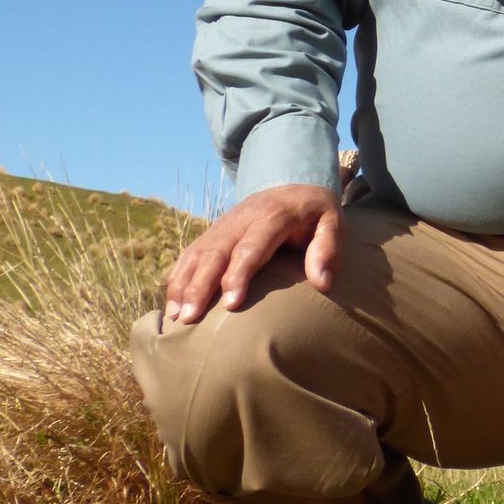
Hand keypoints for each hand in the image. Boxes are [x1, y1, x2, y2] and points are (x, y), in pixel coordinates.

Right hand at [163, 182, 340, 324]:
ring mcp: (224, 224)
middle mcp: (242, 219)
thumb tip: (322, 283)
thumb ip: (327, 250)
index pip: (251, 247)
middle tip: (189, 318)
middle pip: (216, 252)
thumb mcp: (333, 224)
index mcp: (273, 216)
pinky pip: (191, 252)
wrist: (295, 184)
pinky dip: (178, 275)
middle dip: (200, 286)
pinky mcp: (214, 231)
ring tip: (174, 315)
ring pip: (197, 253)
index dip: (238, 275)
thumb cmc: (316, 214)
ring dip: (182, 284)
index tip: (230, 304)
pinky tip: (171, 300)